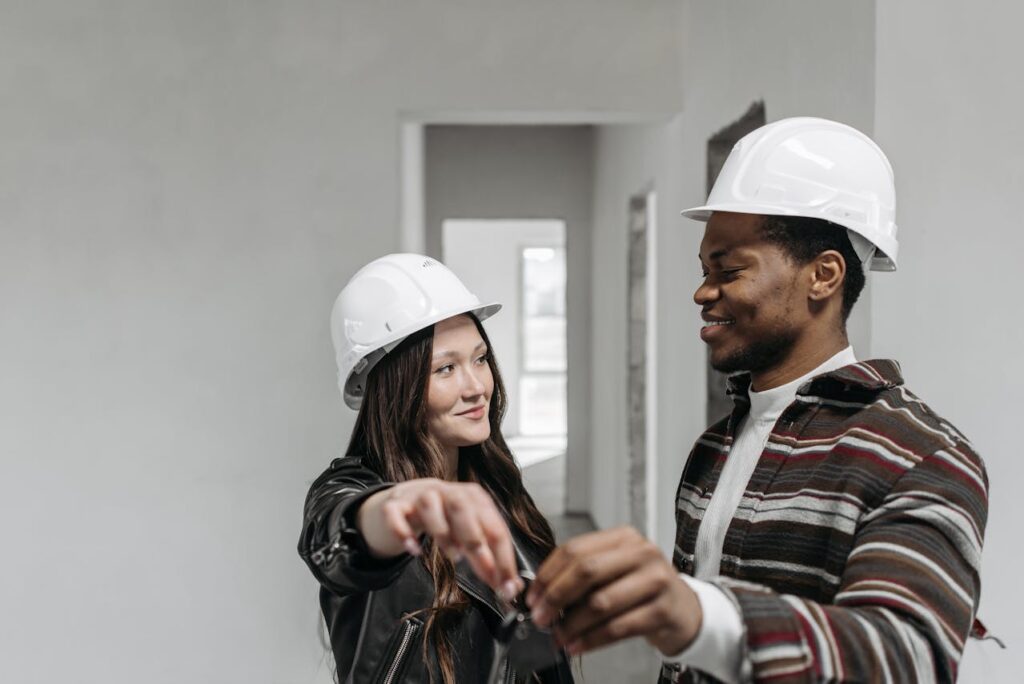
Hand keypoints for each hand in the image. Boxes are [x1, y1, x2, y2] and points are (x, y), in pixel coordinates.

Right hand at [357, 478, 523, 600]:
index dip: (503, 556)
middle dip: (476, 540)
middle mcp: (447, 491)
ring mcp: (418, 496)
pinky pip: (395, 514)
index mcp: (473, 497)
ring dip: (443, 532)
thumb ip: (488, 556)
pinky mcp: (395, 505)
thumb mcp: (469, 532)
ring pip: (430, 505)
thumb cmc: (445, 518)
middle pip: (463, 508)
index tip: (506, 585)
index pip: (493, 525)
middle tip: (485, 570)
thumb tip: (509, 586)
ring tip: (454, 556)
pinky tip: (413, 549)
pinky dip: (403, 531)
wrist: (407, 500)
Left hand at [525, 526, 701, 655]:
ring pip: (601, 602)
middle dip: (556, 597)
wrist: (685, 610)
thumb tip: (542, 593)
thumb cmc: (642, 589)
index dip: (549, 574)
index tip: (533, 595)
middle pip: (586, 570)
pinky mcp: (663, 610)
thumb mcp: (616, 570)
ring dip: (572, 624)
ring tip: (558, 636)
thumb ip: (584, 574)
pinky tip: (577, 646)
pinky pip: (618, 627)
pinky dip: (592, 640)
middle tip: (540, 617)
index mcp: (623, 537)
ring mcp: (656, 580)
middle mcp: (642, 552)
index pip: (575, 549)